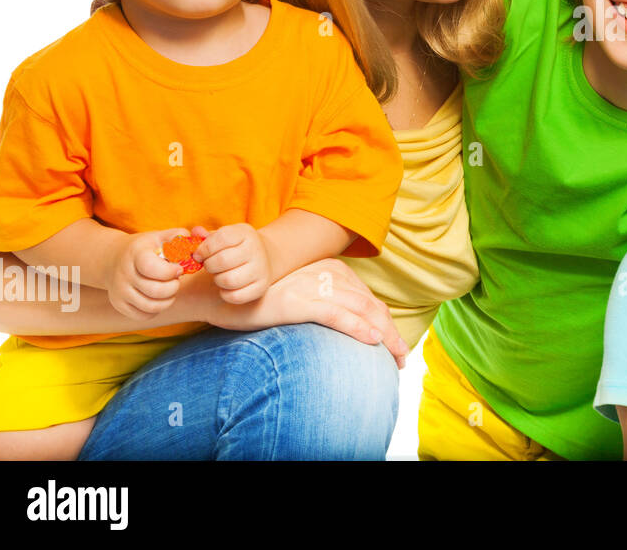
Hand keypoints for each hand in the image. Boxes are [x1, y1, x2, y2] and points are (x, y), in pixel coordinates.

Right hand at [104, 228, 188, 319]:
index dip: (171, 271)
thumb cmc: (145, 248)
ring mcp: (120, 291)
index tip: (178, 268)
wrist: (113, 258)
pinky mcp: (119, 305)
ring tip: (169, 289)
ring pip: (151, 307)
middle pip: (156, 291)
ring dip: (168, 300)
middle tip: (175, 280)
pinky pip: (144, 315)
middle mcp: (124, 274)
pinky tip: (159, 298)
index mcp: (135, 254)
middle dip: (174, 287)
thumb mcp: (159, 236)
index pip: (152, 268)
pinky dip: (157, 309)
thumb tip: (196, 245)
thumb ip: (179, 237)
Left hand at [194, 223, 271, 303]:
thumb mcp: (225, 236)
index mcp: (245, 233)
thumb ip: (207, 236)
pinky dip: (225, 293)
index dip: (204, 248)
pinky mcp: (261, 287)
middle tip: (209, 265)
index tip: (199, 255)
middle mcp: (256, 250)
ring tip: (219, 274)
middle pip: (222, 260)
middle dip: (209, 265)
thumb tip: (195, 232)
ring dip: (217, 279)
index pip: (221, 238)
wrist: (264, 257)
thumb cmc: (236, 246)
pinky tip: (227, 286)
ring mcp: (261, 269)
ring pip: (228, 280)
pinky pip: (235, 296)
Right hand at [202, 258, 409, 368]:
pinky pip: (338, 316)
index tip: (394, 345)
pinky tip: (374, 341)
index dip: (385, 322)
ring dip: (385, 335)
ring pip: (362, 311)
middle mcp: (328, 273)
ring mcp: (315, 286)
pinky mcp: (301, 301)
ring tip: (397, 357)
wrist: (224, 291)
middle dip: (392, 333)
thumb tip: (346, 322)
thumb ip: (323, 301)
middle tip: (403, 356)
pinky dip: (360, 328)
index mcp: (331, 269)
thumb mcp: (299, 294)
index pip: (367, 298)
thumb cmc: (262, 297)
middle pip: (371, 305)